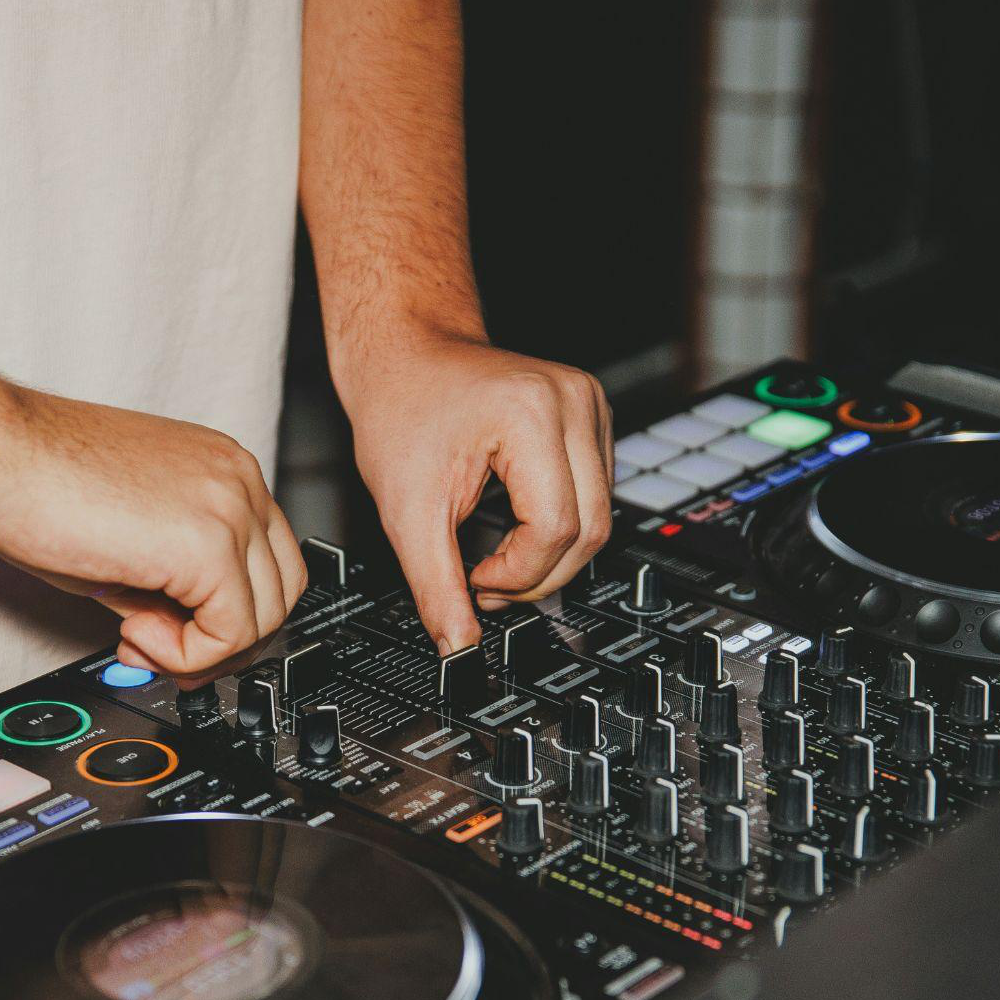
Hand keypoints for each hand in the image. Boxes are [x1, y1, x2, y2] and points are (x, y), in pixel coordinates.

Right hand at [0, 388, 305, 678]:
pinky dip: (186, 656)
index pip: (268, 560)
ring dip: (200, 650)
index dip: (224, 612)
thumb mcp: (131, 538)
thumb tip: (183, 636)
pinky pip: (230, 634)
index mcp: (224, 469)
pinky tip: (134, 631)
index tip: (171, 632)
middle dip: (224, 639)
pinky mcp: (208, 546)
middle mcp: (239, 480)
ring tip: (137, 633)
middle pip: (281, 592)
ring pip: (263, 619)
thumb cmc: (38, 482)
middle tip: (161, 649)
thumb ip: (172, 582)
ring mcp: (231, 508)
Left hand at [339, 329, 612, 652]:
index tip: (475, 581)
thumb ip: (435, 586)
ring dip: (551, 552)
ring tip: (496, 555)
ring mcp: (589, 404)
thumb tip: (458, 647)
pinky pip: (595, 493)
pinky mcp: (591, 416)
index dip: (517, 574)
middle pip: (590, 527)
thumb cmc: (400, 407)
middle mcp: (574, 401)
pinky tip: (516, 525)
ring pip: (599, 516)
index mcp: (531, 413)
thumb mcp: (406, 510)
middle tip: (487, 582)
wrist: (405, 352)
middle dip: (539, 573)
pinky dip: (559, 524)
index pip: (556, 528)